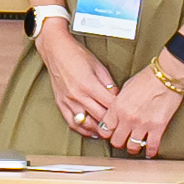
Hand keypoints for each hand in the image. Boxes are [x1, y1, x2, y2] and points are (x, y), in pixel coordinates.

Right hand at [33, 22, 120, 142]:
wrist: (56, 51)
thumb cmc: (77, 55)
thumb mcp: (99, 67)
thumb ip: (109, 84)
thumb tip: (117, 97)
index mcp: (89, 85)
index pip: (110, 105)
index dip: (121, 112)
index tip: (127, 116)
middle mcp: (78, 95)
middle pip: (100, 117)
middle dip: (112, 125)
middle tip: (122, 128)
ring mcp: (68, 101)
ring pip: (86, 123)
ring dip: (98, 130)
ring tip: (108, 133)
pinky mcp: (60, 103)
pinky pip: (71, 122)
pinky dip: (82, 130)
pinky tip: (91, 131)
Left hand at [97, 65, 183, 157]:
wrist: (166, 77)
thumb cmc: (146, 79)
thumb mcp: (124, 89)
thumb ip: (118, 103)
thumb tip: (115, 113)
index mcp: (117, 107)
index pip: (104, 129)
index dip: (107, 133)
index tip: (111, 133)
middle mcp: (127, 118)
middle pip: (116, 141)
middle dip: (118, 142)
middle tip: (122, 141)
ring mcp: (142, 124)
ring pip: (132, 147)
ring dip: (133, 149)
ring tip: (135, 147)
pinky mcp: (158, 127)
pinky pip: (152, 146)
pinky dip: (150, 152)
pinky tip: (149, 152)